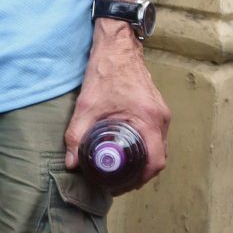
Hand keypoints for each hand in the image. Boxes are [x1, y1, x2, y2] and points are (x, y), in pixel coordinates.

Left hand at [63, 24, 170, 188]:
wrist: (117, 47)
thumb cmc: (105, 72)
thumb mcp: (86, 106)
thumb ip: (76, 136)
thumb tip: (71, 163)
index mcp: (149, 119)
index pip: (156, 161)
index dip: (141, 179)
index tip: (122, 185)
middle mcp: (161, 118)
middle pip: (159, 158)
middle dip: (140, 174)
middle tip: (118, 182)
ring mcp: (161, 114)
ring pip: (158, 148)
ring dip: (143, 162)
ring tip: (120, 171)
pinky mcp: (156, 109)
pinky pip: (155, 137)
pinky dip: (144, 148)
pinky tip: (126, 151)